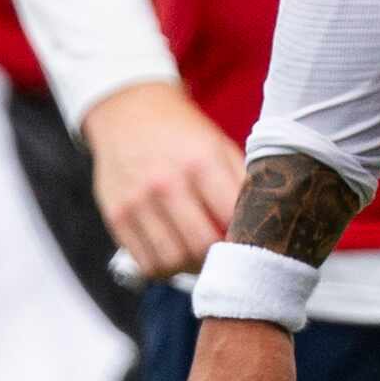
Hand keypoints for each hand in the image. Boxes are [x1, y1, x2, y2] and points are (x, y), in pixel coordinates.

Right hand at [83, 83, 244, 280]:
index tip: (248, 240)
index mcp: (200, 162)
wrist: (127, 112)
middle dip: (218, 258)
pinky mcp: (116, 217)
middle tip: (224, 254)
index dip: (244, 237)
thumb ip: (242, 184)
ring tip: (198, 255)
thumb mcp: (219, 146)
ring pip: (172, 262)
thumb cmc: (182, 134)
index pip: (230, 218)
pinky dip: (165, 267)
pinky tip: (173, 251)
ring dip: (191, 268)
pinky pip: (147, 263)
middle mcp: (165, 183)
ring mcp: (136, 202)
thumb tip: (263, 225)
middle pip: (200, 247)